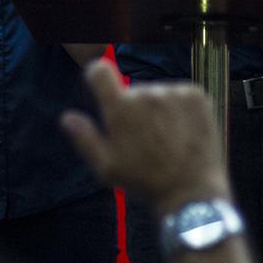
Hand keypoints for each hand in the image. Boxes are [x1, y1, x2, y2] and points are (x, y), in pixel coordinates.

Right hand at [60, 59, 233, 214]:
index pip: (100, 70)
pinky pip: (180, 93)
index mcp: (121, 108)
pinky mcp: (196, 95)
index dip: (97, 75)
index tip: (100, 86)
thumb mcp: (107, 168)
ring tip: (165, 139)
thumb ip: (85, 139)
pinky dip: (179, 108)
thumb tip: (66, 117)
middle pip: (133, 89)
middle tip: (144, 138)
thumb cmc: (144, 182)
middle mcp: (147, 93)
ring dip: (158, 108)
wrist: (191, 192)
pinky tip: (181, 132)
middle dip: (133, 107)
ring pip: (158, 92)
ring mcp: (174, 92)